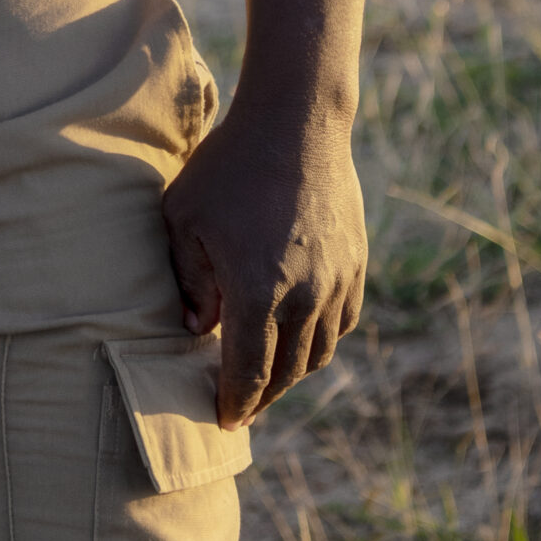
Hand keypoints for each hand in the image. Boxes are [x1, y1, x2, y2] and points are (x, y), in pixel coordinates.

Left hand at [160, 102, 366, 428]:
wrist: (296, 121)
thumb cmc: (228, 164)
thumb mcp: (184, 216)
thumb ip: (188, 280)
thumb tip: (197, 330)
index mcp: (257, 292)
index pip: (248, 372)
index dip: (234, 402)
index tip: (224, 419)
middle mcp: (304, 297)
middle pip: (285, 372)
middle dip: (262, 397)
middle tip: (242, 406)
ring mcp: (336, 282)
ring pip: (318, 352)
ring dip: (292, 372)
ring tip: (268, 375)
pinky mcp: (356, 265)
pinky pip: (342, 322)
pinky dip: (320, 340)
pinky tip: (300, 337)